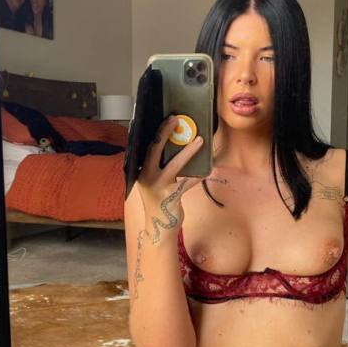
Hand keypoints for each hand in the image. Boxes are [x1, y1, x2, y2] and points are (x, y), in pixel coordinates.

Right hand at [136, 115, 204, 237]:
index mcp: (140, 171)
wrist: (159, 227)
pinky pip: (187, 182)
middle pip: (154, 149)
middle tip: (176, 119)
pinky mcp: (170, 196)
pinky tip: (207, 171)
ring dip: (189, 152)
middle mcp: (146, 176)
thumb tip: (177, 147)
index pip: (147, 147)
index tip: (167, 119)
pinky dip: (198, 176)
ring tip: (200, 141)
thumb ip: (160, 167)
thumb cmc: (159, 201)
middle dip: (165, 132)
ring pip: (175, 165)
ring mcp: (157, 186)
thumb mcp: (154, 182)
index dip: (157, 132)